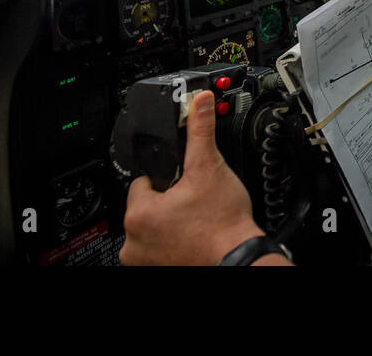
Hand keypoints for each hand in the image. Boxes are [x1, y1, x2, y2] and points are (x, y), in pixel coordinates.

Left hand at [120, 90, 266, 265]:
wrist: (238, 258)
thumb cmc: (223, 224)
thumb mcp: (210, 167)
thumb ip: (200, 131)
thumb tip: (200, 102)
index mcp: (138, 213)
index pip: (144, 180)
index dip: (167, 176)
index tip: (184, 182)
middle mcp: (133, 241)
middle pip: (148, 203)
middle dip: (169, 199)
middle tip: (195, 201)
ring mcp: (142, 260)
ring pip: (153, 225)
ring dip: (170, 221)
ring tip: (195, 219)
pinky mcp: (154, 269)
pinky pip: (157, 247)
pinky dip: (171, 241)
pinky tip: (192, 235)